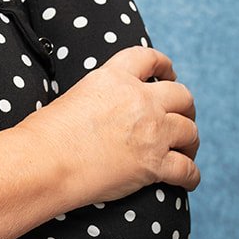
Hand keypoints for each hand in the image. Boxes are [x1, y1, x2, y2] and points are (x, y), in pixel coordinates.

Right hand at [34, 46, 199, 201]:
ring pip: (189, 131)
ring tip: (185, 150)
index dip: (164, 64)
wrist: (46, 161)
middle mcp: (139, 100)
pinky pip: (187, 169)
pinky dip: (191, 176)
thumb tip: (104, 107)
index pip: (148, 58)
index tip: (169, 72)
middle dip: (186, 106)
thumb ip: (99, 94)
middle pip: (181, 95)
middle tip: (183, 116)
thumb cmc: (47, 133)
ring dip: (190, 141)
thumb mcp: (75, 95)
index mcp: (114, 78)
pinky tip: (188, 180)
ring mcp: (151, 131)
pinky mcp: (154, 164)